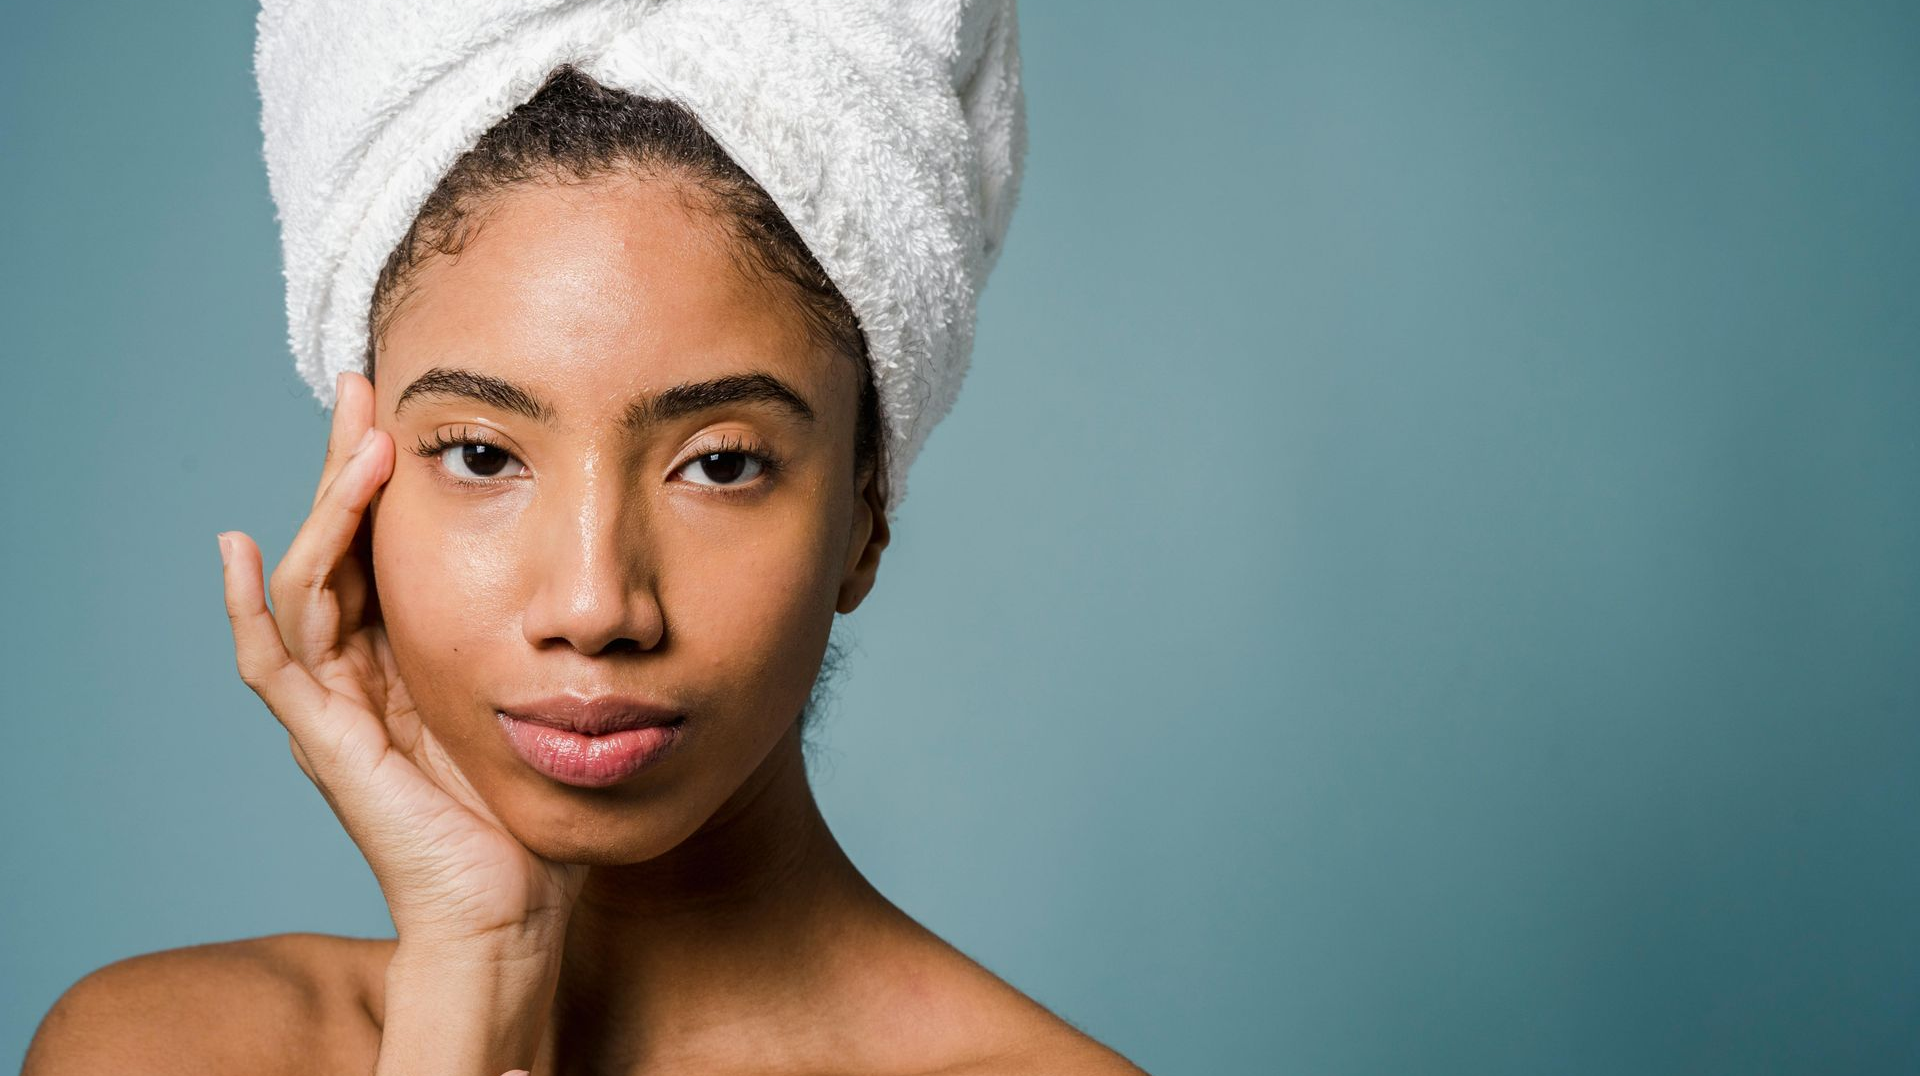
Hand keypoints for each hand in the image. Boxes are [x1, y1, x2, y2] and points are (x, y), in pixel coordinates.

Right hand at [219, 371, 586, 947]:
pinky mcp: (328, 745)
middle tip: (365, 389)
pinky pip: (269, 667)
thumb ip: (544, 639)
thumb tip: (601, 572)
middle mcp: (362, 673)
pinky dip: (245, 609)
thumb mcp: (543, 696)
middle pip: (336, 546)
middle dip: (347, 466)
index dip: (384, 475)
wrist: (515, 907)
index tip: (407, 404)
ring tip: (359, 447)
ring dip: (327, 512)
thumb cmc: (535, 809)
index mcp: (409, 655)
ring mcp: (336, 708)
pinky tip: (235, 551)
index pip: (382, 544)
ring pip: (307, 585)